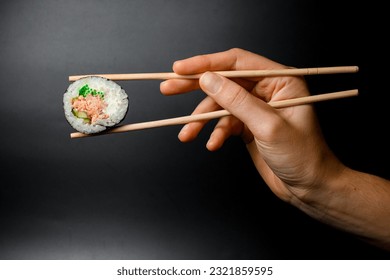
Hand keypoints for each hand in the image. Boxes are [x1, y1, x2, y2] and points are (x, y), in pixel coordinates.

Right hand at [160, 48, 342, 203]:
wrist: (309, 187)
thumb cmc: (303, 156)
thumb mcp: (268, 126)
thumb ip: (236, 101)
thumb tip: (208, 79)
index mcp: (281, 80)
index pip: (238, 62)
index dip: (207, 63)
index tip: (181, 69)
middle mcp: (267, 90)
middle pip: (225, 81)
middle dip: (196, 87)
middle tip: (169, 88)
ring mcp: (256, 108)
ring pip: (220, 106)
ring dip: (202, 120)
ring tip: (187, 134)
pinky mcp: (248, 125)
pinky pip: (224, 123)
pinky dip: (215, 133)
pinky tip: (212, 144)